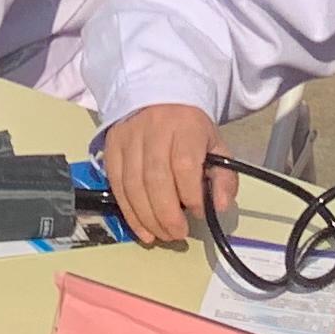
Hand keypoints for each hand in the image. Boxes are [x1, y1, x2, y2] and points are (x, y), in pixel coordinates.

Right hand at [98, 102, 230, 247]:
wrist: (158, 97)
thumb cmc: (189, 129)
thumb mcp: (215, 145)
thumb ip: (223, 177)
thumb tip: (219, 206)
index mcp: (185, 125)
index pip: (184, 164)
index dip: (191, 195)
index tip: (199, 213)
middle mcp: (153, 129)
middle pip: (156, 179)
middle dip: (167, 215)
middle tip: (178, 234)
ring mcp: (128, 138)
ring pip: (133, 185)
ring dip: (148, 218)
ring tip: (163, 236)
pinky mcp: (111, 148)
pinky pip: (117, 186)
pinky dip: (129, 214)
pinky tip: (143, 231)